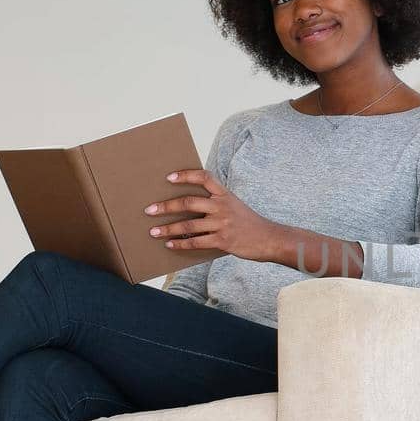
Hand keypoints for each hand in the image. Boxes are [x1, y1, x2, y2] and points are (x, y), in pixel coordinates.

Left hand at [144, 169, 278, 260]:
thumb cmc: (249, 223)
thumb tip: (188, 207)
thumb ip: (216, 203)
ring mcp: (222, 224)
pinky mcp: (222, 241)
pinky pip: (196, 242)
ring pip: (188, 225)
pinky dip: (180, 244)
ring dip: (168, 228)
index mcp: (225, 194)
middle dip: (166, 206)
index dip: (185, 175)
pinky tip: (170, 244)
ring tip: (153, 231)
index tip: (168, 178)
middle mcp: (222, 206)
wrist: (270, 239)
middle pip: (189, 202)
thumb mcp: (235, 205)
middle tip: (149, 210)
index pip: (204, 177)